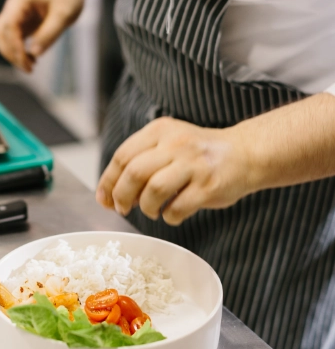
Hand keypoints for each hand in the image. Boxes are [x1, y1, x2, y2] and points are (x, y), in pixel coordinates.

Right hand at [0, 0, 86, 71]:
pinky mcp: (21, 24)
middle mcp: (13, 7)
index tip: (27, 60)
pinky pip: (13, 41)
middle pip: (0, 33)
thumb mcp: (63, 15)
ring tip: (30, 67)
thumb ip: (49, 34)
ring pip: (3, 39)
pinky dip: (19, 53)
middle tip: (29, 69)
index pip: (9, 25)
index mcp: (21, 0)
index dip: (14, 45)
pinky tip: (33, 60)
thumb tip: (34, 54)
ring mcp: (15, 16)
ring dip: (13, 55)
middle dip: (11, 53)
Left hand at [96, 117, 251, 225]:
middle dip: (121, 196)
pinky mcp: (209, 185)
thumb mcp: (167, 144)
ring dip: (146, 208)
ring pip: (153, 191)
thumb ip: (139, 162)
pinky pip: (178, 208)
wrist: (244, 153)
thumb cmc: (198, 154)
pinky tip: (172, 214)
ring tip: (151, 211)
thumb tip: (108, 195)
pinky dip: (169, 217)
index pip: (122, 156)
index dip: (108, 181)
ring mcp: (194, 164)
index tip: (104, 199)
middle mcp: (176, 144)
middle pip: (134, 172)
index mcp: (160, 131)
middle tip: (123, 208)